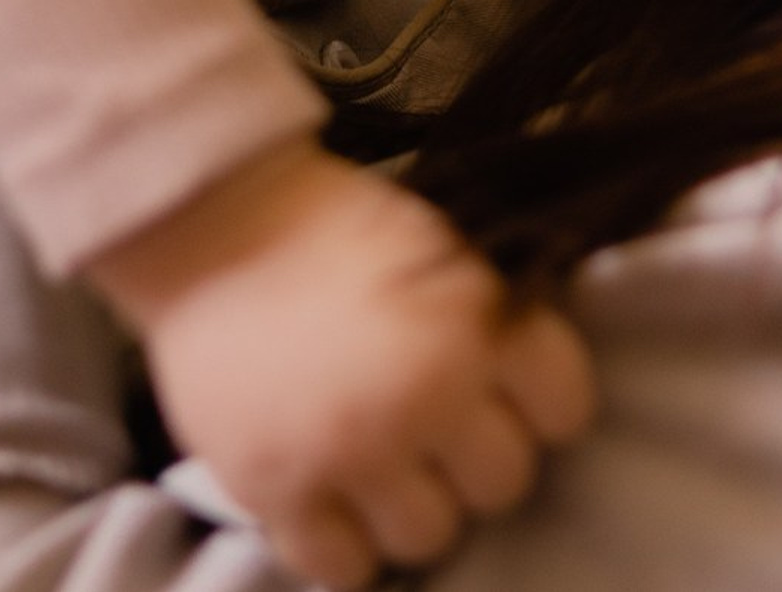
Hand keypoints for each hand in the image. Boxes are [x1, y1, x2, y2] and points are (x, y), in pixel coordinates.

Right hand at [93, 141, 595, 589]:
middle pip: (504, 484)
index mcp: (476, 320)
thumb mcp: (442, 246)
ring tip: (382, 466)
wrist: (215, 223)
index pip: (566, 408)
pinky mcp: (278, 490)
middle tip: (437, 428)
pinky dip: (343, 543)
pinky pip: (343, 569)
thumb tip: (538, 390)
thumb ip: (495, 319)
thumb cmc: (335, 225)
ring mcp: (350, 449)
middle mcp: (425, 392)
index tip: (510, 391)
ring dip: (413, 506)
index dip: (541, 401)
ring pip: (431, 538)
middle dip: (475, 457)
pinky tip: (333, 500)